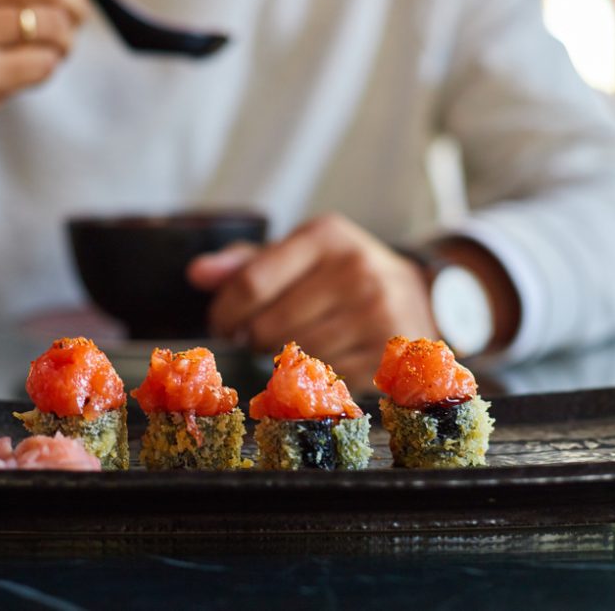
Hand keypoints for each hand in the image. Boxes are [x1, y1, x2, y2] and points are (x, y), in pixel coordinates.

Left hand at [188, 214, 439, 391]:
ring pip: (295, 356)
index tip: (222, 323)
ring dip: (279, 359)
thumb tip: (196, 275)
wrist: (418, 294)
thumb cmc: (341, 274)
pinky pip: (325, 378)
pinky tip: (318, 360)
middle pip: (268, 325)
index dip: (225, 312)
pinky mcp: (387, 352)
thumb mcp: (298, 255)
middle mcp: (355, 269)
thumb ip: (245, 264)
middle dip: (251, 338)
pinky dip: (313, 376)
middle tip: (255, 336)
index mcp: (325, 237)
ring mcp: (376, 312)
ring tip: (288, 345)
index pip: (252, 283)